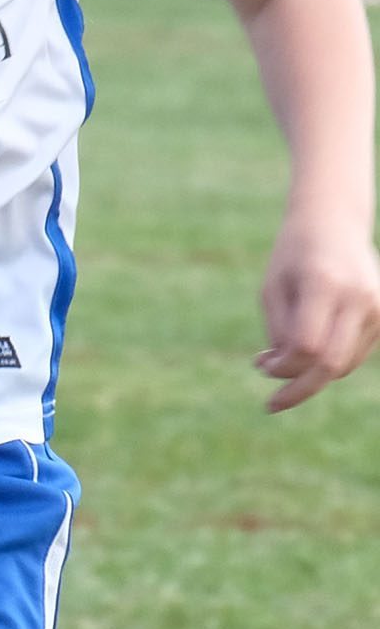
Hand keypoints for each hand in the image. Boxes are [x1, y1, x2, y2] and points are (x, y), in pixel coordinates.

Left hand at [256, 210, 379, 410]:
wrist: (334, 224)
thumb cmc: (293, 256)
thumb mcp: (273, 289)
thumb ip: (279, 332)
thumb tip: (283, 374)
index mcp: (325, 284)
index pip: (307, 347)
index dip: (283, 367)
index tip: (261, 366)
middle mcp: (358, 297)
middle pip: (332, 364)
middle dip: (299, 389)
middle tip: (271, 404)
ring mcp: (377, 307)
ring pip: (343, 365)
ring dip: (310, 374)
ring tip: (280, 361)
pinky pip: (353, 355)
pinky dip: (327, 362)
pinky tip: (305, 350)